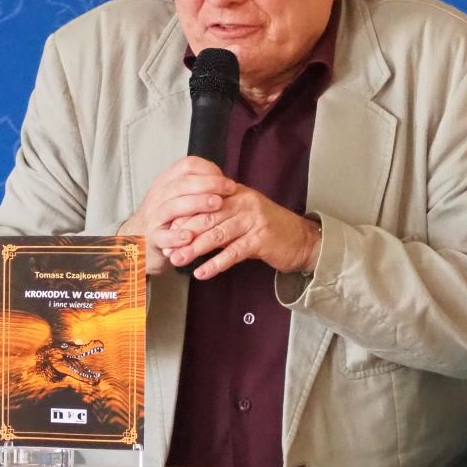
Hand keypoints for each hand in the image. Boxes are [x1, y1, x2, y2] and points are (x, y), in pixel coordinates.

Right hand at [118, 156, 235, 275]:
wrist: (137, 243)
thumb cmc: (166, 220)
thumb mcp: (177, 198)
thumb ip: (196, 190)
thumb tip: (226, 183)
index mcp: (166, 183)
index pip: (186, 166)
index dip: (209, 170)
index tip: (227, 181)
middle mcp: (158, 196)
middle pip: (182, 183)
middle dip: (209, 184)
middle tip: (230, 189)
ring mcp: (153, 217)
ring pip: (172, 206)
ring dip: (197, 203)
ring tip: (217, 204)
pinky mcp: (151, 239)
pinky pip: (162, 236)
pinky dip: (175, 236)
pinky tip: (189, 236)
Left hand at [167, 185, 321, 279]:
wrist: (301, 239)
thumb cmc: (268, 229)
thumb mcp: (242, 215)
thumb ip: (218, 216)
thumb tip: (186, 227)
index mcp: (234, 194)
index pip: (203, 202)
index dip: (183, 218)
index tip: (166, 232)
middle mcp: (243, 202)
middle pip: (206, 217)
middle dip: (184, 234)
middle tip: (166, 248)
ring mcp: (253, 220)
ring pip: (217, 234)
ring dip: (195, 249)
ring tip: (178, 260)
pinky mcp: (261, 239)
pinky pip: (233, 252)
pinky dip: (216, 263)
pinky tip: (202, 272)